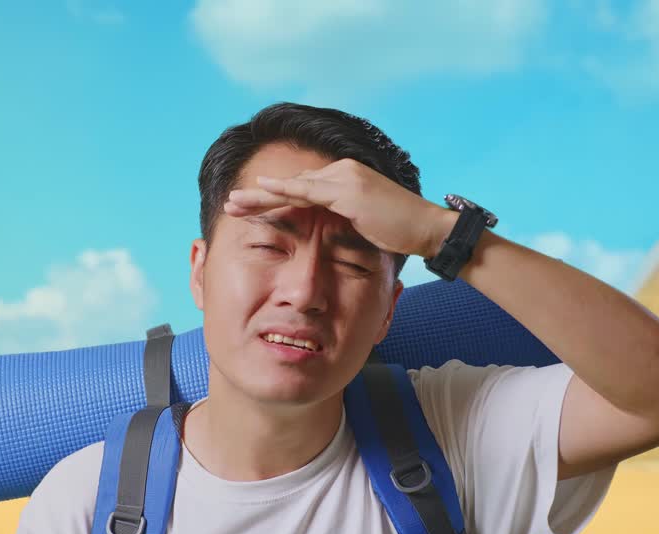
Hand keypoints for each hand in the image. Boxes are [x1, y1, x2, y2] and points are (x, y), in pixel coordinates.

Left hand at [224, 158, 447, 258]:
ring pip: (293, 187)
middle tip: (230, 204)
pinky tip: (262, 190)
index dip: (274, 199)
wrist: (427, 229)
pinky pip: (307, 192)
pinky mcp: (347, 190)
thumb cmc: (401, 233)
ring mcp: (344, 178)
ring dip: (261, 196)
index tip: (249, 209)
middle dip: (259, 196)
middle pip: (292, 186)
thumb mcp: (365, 226)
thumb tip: (326, 235)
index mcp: (345, 180)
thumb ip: (343, 223)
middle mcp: (342, 172)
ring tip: (233, 204)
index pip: (302, 190)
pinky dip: (282, 191)